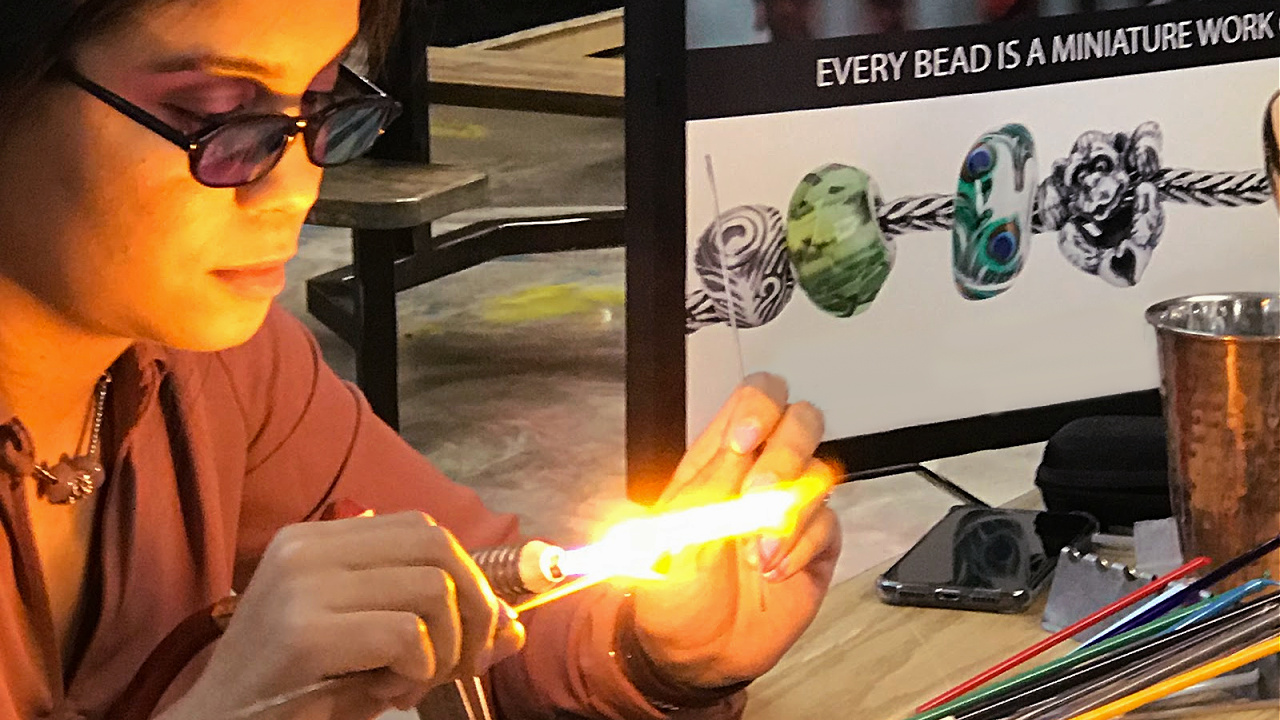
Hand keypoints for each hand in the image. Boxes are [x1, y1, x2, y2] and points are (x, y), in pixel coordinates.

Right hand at [168, 512, 524, 719]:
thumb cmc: (296, 690)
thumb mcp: (373, 650)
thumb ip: (440, 631)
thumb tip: (513, 629)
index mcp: (316, 538)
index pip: (422, 528)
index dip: (467, 577)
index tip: (475, 631)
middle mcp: (306, 548)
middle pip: (437, 546)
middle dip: (472, 606)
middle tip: (460, 660)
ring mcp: (302, 585)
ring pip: (432, 589)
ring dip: (446, 649)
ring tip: (410, 683)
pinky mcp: (304, 632)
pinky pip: (407, 636)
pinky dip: (420, 672)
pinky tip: (388, 693)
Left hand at [631, 373, 840, 687]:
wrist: (691, 655)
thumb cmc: (669, 594)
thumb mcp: (673, 531)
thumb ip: (711, 481)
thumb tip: (745, 441)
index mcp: (718, 459)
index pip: (755, 399)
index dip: (759, 408)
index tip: (744, 444)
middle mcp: (759, 475)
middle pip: (801, 422)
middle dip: (784, 456)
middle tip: (757, 497)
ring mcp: (790, 510)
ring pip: (822, 472)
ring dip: (787, 514)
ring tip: (757, 553)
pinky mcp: (815, 547)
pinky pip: (829, 525)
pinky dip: (800, 548)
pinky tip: (773, 571)